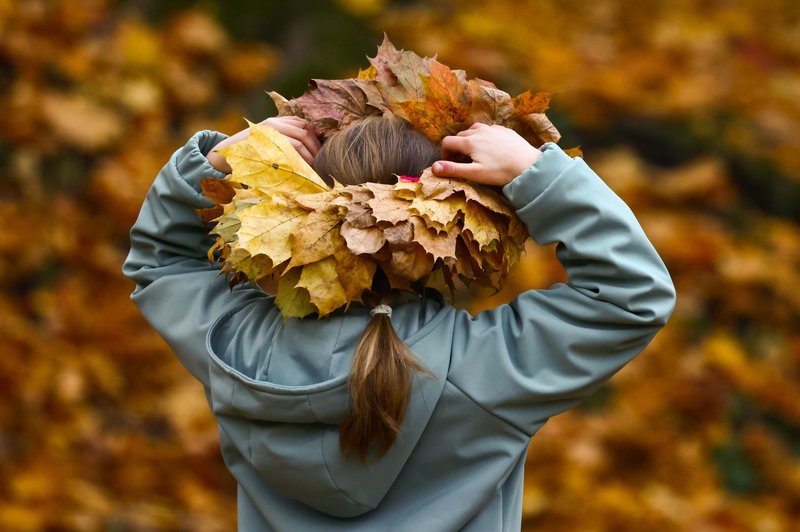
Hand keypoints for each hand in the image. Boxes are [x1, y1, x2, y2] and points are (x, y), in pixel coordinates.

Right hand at [207, 116, 321, 173]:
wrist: (224, 155)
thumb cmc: (248, 152)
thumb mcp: (266, 141)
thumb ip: (283, 138)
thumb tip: (309, 146)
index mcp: (274, 122)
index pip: (302, 123)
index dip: (315, 134)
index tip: (321, 148)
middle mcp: (273, 124)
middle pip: (304, 132)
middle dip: (316, 147)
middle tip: (322, 161)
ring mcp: (269, 134)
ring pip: (299, 141)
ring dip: (310, 155)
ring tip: (315, 167)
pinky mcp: (267, 146)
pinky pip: (290, 151)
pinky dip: (301, 160)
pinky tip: (305, 169)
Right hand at [431, 123, 540, 185]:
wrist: (528, 165)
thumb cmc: (500, 172)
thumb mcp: (474, 174)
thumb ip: (453, 169)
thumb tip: (433, 167)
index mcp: (469, 142)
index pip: (447, 142)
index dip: (443, 153)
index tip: (448, 163)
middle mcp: (479, 131)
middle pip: (459, 135)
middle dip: (456, 147)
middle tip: (461, 161)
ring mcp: (493, 128)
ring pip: (474, 129)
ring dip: (469, 139)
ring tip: (474, 152)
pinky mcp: (504, 130)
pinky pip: (488, 130)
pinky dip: (483, 136)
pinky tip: (490, 147)